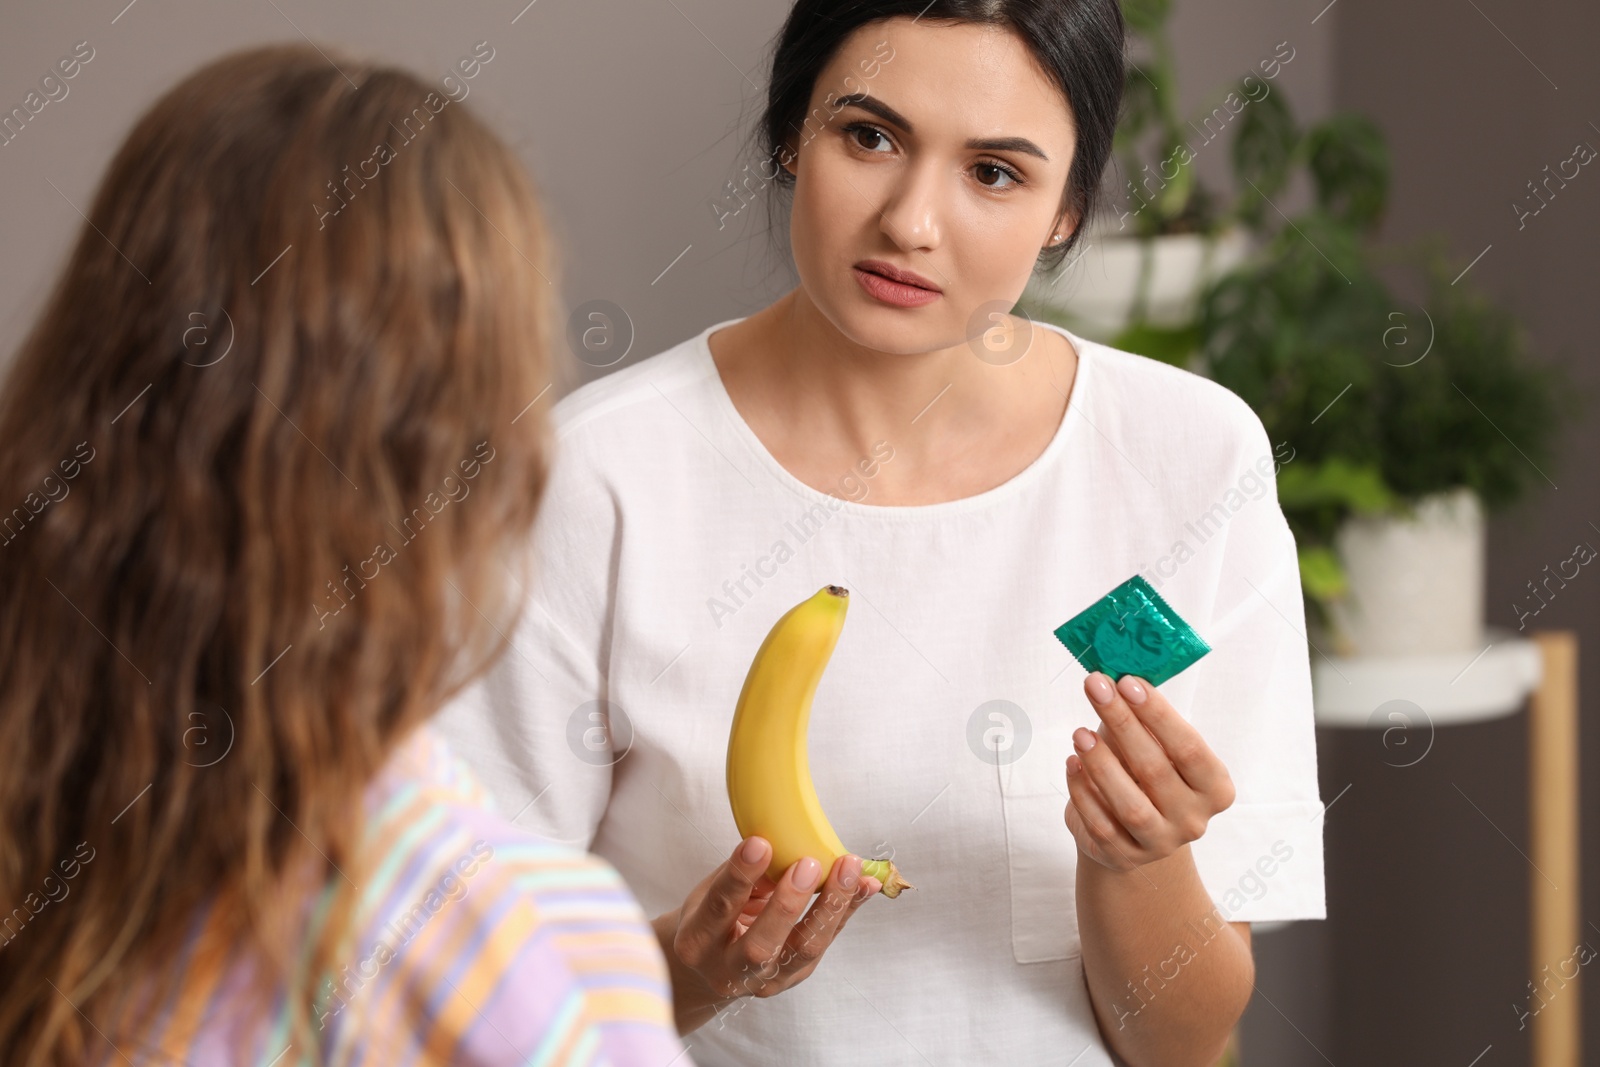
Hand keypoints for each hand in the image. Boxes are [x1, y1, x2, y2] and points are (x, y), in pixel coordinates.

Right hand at [661, 836, 880, 1022]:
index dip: (740, 875)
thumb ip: (740, 876)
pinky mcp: (795, 976)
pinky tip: (865, 884)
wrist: (710, 972)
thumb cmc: (712, 922)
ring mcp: (766, 980)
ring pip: (803, 949)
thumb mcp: (709, 895)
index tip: (760, 843)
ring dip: (830, 906)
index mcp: (697, 942)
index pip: (719, 908)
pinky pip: (825, 941)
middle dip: (787, 903)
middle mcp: (728, 970)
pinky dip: (846, 910)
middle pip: (761, 945)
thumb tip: (779, 843)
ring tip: (849, 869)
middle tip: (808, 863)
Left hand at [1064, 672, 1235, 871]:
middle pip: (1156, 770)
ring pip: (1130, 805)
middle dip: (1122, 724)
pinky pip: (1100, 825)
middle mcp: (1193, 819)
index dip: (1158, 714)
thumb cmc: (1145, 774)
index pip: (1189, 747)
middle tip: (1096, 688)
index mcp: (1214, 787)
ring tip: (1079, 733)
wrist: (1131, 831)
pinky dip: (1083, 792)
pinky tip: (1072, 764)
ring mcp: (1160, 844)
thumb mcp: (1153, 745)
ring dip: (1102, 764)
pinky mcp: (1125, 857)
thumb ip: (1142, 717)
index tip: (1128, 681)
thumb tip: (1115, 675)